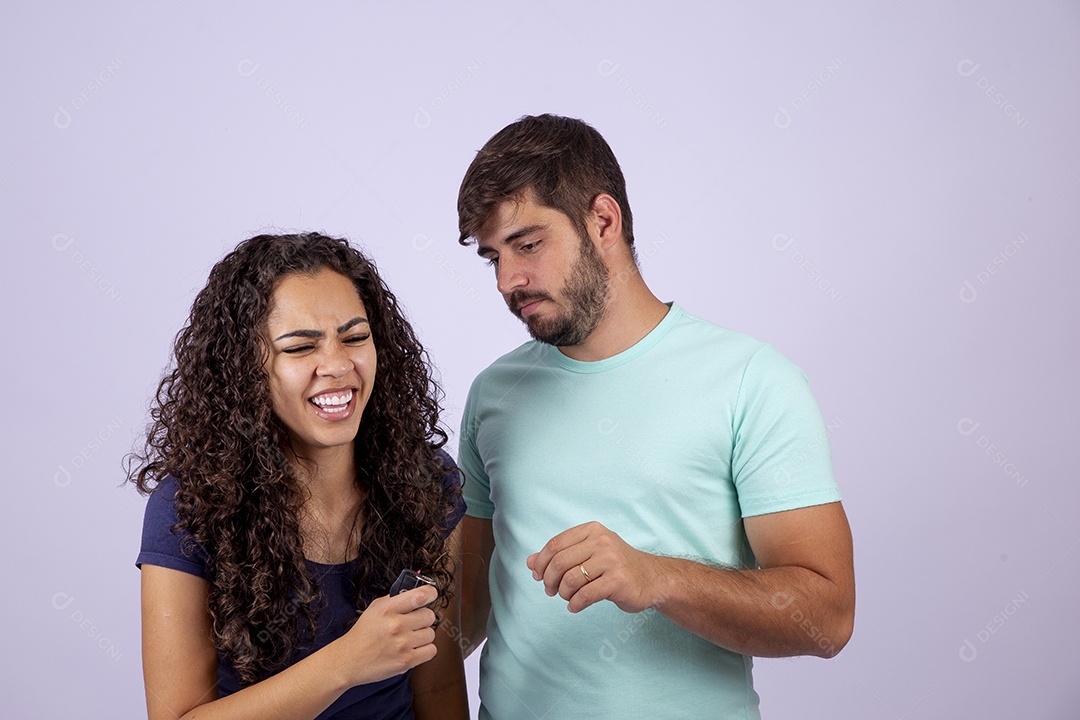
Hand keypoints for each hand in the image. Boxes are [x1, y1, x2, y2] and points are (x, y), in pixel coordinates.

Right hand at [337, 585, 438, 686]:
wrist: (349, 660)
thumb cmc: (362, 634)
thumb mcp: (374, 609)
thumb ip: (395, 600)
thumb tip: (417, 593)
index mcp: (387, 609)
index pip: (420, 595)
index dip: (431, 593)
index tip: (431, 595)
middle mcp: (396, 625)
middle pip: (429, 615)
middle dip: (423, 618)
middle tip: (413, 623)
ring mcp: (402, 644)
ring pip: (431, 633)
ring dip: (423, 635)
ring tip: (410, 638)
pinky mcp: (406, 661)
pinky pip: (431, 650)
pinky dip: (425, 650)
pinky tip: (414, 648)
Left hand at [526, 521, 660, 613]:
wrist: (651, 578)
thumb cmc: (615, 566)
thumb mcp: (588, 554)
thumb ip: (560, 555)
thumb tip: (529, 562)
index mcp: (592, 531)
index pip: (555, 544)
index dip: (541, 562)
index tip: (538, 576)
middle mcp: (601, 541)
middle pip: (560, 562)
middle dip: (549, 580)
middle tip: (550, 591)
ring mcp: (611, 560)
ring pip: (571, 579)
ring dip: (563, 593)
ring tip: (567, 598)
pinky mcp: (618, 580)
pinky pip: (585, 595)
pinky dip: (575, 604)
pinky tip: (575, 606)